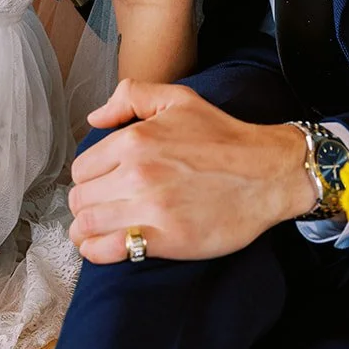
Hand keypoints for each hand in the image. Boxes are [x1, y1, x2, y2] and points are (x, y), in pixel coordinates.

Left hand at [67, 80, 316, 263]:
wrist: (268, 172)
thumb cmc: (224, 137)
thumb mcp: (179, 99)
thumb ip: (131, 96)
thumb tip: (94, 118)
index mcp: (135, 139)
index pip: (82, 169)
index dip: (90, 179)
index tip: (103, 185)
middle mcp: (137, 172)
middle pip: (80, 199)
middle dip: (87, 205)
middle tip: (104, 209)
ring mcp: (150, 207)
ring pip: (87, 226)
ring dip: (87, 232)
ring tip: (101, 231)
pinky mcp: (165, 239)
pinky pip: (108, 251)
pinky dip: (99, 252)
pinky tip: (110, 246)